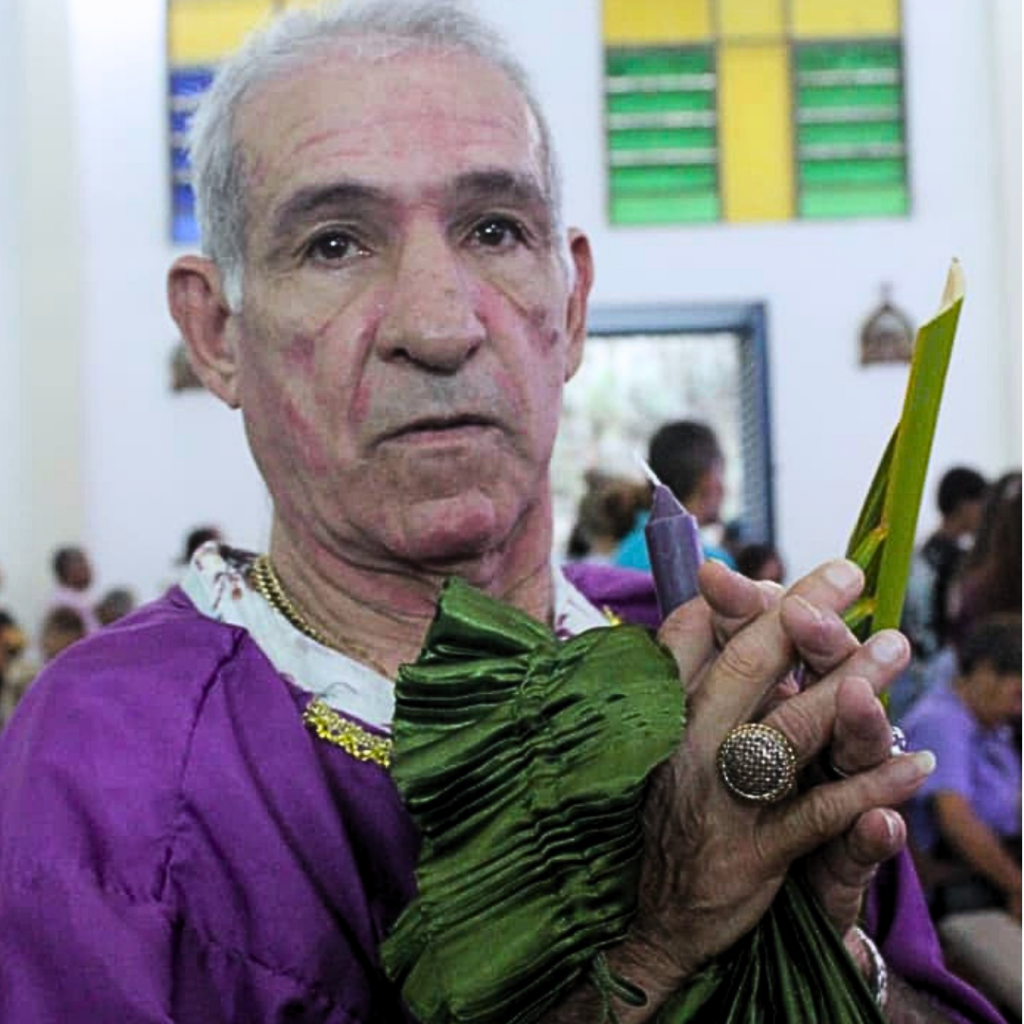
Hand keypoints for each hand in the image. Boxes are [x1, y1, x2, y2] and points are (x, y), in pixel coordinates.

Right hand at [615, 559, 934, 1003]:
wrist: (645, 910)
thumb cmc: (662, 804)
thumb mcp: (655, 736)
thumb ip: (682, 672)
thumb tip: (708, 602)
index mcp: (663, 712)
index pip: (691, 635)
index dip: (736, 598)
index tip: (778, 577)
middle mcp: (688, 743)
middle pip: (747, 666)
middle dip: (801, 615)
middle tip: (848, 574)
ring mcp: (722, 795)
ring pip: (790, 728)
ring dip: (849, 685)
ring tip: (896, 645)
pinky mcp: (755, 849)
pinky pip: (820, 812)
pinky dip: (870, 789)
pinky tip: (914, 763)